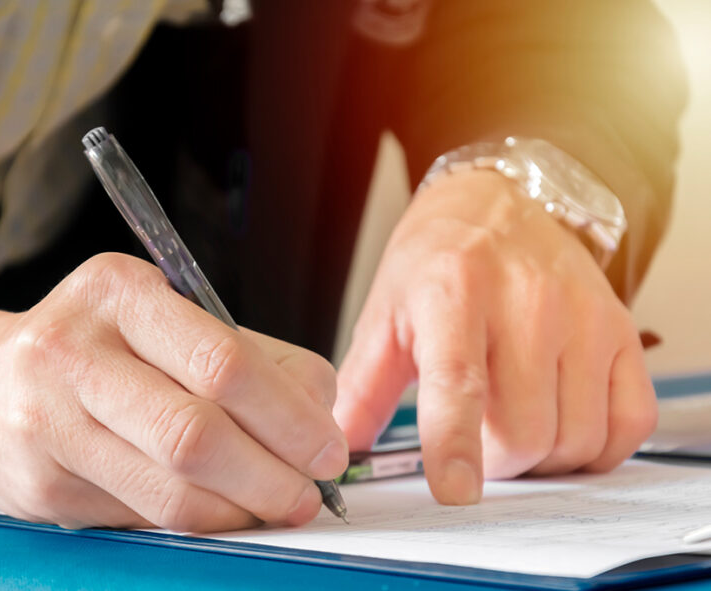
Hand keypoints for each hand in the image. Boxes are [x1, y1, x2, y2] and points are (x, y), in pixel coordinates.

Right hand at [0, 253, 346, 530]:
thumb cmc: (104, 342)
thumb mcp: (173, 317)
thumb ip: (254, 357)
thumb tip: (319, 415)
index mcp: (121, 294)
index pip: (224, 363)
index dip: (289, 417)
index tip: (328, 448)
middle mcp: (75, 354)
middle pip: (197, 434)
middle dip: (274, 475)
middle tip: (311, 491)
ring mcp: (51, 426)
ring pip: (173, 490)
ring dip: (245, 508)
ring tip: (280, 505)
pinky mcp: (45, 489)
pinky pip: (146, 518)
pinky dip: (204, 522)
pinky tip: (230, 510)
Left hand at [335, 169, 656, 503]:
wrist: (502, 205)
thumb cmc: (439, 260)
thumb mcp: (386, 311)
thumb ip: (362, 385)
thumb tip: (340, 445)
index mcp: (454, 292)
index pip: (458, 381)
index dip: (456, 444)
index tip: (455, 491)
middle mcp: (527, 302)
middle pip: (524, 432)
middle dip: (494, 463)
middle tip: (477, 440)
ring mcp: (583, 317)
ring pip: (577, 438)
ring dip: (542, 459)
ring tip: (515, 425)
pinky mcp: (621, 331)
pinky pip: (628, 423)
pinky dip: (596, 448)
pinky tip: (563, 425)